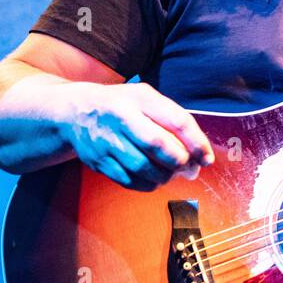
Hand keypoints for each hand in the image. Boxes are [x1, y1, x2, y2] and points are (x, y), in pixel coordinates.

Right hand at [64, 82, 213, 190]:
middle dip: (180, 161)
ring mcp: (106, 140)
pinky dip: (148, 184)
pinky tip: (155, 178)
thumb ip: (173, 119)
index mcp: (139, 98)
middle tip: (190, 168)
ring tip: (172, 173)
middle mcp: (121, 117)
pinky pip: (129, 181)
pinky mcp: (98, 161)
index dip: (196, 142)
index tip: (207, 158)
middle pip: (157, 144)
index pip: (175, 120)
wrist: (75, 111)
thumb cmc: (122, 105)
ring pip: (143, 167)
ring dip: (165, 176)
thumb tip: (199, 152)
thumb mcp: (146, 98)